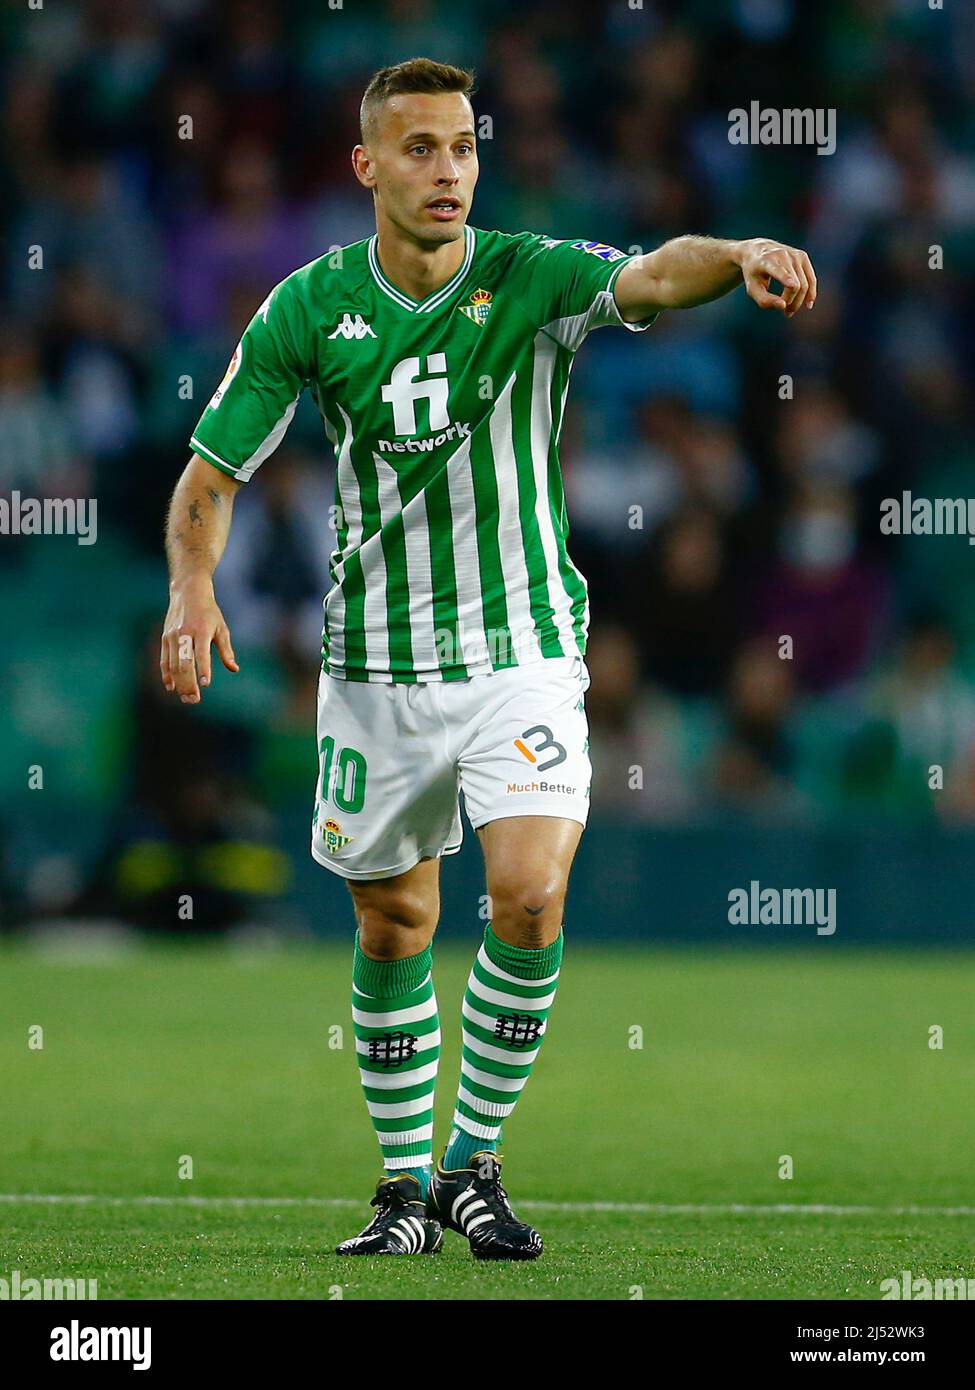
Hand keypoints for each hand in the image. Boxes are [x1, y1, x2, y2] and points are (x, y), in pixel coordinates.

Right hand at [160, 577, 238, 703]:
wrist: (188, 592)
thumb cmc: (209, 612)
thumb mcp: (221, 628)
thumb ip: (226, 650)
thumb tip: (234, 669)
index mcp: (202, 630)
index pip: (201, 653)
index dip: (203, 669)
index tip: (206, 684)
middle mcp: (184, 633)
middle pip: (184, 663)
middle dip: (188, 683)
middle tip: (194, 700)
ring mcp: (172, 636)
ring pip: (173, 665)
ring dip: (179, 684)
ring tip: (187, 698)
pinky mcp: (165, 638)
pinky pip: (165, 660)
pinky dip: (167, 675)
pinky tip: (171, 688)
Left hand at [738, 238, 816, 316]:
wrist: (756, 250)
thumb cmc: (753, 273)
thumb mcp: (752, 289)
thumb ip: (764, 300)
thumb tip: (783, 306)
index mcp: (766, 261)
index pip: (779, 271)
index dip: (787, 278)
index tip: (793, 286)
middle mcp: (782, 255)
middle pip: (795, 285)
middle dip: (792, 302)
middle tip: (786, 313)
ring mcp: (794, 254)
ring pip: (805, 283)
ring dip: (799, 300)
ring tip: (790, 310)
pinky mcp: (802, 256)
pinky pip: (811, 278)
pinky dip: (811, 292)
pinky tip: (808, 304)